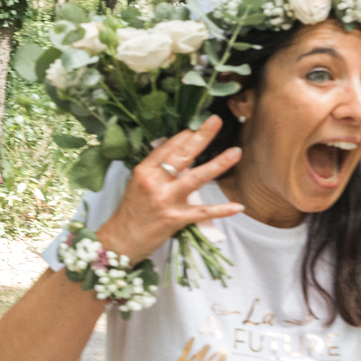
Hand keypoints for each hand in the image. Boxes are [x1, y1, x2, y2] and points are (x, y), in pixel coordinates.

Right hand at [95, 116, 244, 261]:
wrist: (122, 240)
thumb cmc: (132, 210)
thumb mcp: (138, 182)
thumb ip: (157, 167)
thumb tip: (180, 150)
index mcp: (144, 170)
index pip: (168, 147)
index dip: (185, 135)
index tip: (199, 126)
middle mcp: (155, 182)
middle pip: (183, 155)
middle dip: (201, 137)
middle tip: (216, 121)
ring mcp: (166, 200)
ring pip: (196, 178)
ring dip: (218, 164)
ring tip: (236, 152)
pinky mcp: (176, 219)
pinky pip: (203, 212)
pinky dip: (221, 210)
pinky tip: (238, 206)